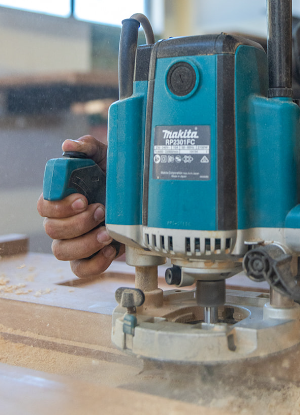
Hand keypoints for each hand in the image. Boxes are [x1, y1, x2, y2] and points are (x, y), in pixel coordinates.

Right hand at [37, 136, 122, 277]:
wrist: (141, 200)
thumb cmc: (117, 177)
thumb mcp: (107, 157)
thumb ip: (88, 146)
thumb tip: (68, 145)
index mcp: (62, 199)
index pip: (44, 206)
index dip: (60, 206)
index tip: (83, 199)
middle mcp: (63, 222)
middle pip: (51, 230)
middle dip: (77, 222)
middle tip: (101, 210)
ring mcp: (73, 242)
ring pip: (62, 251)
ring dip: (85, 243)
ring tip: (108, 232)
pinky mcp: (88, 259)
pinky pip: (80, 270)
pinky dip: (95, 263)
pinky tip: (111, 249)